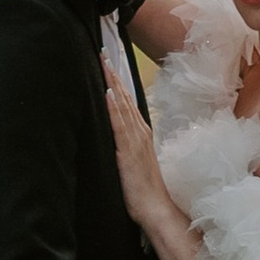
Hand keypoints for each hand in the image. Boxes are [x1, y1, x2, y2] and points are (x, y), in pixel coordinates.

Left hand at [100, 42, 169, 225]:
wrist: (156, 208)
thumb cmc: (145, 190)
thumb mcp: (136, 162)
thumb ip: (128, 145)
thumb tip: (118, 135)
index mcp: (141, 133)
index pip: (127, 100)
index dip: (117, 80)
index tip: (108, 61)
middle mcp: (140, 132)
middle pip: (125, 96)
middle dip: (113, 74)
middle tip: (103, 51)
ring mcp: (135, 140)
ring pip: (122, 105)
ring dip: (112, 83)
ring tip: (103, 63)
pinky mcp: (128, 151)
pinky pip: (119, 125)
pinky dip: (114, 108)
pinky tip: (108, 94)